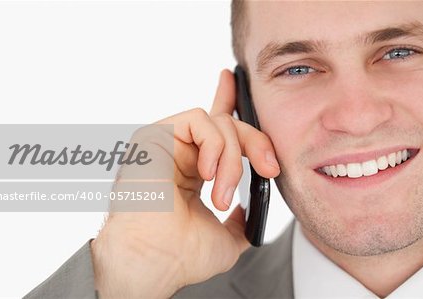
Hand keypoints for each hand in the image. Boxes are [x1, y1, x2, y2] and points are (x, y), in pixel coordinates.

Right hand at [91, 69, 279, 297]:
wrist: (154, 262)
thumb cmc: (181, 255)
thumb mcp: (226, 237)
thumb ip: (240, 220)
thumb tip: (248, 209)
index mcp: (191, 169)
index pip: (211, 128)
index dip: (225, 100)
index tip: (233, 79)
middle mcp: (178, 152)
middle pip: (226, 123)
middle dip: (255, 143)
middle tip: (268, 169)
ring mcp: (166, 143)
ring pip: (217, 122)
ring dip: (231, 159)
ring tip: (221, 195)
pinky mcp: (154, 135)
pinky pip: (198, 120)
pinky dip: (214, 146)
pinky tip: (206, 174)